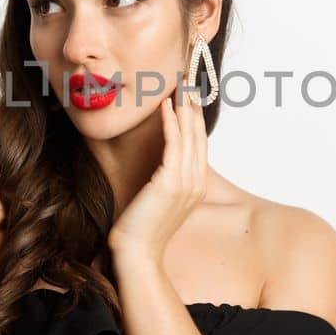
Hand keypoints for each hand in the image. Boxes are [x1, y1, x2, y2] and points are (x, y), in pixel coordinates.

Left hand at [108, 79, 209, 262]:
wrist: (137, 254)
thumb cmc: (140, 229)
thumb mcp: (157, 200)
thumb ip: (163, 181)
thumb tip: (157, 164)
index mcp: (195, 186)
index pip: (198, 144)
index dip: (194, 118)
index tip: (189, 96)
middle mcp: (196, 182)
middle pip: (198, 135)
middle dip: (193, 106)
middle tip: (187, 80)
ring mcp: (186, 183)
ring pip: (189, 136)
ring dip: (184, 108)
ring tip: (179, 86)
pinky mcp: (171, 182)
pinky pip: (174, 145)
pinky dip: (171, 123)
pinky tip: (165, 107)